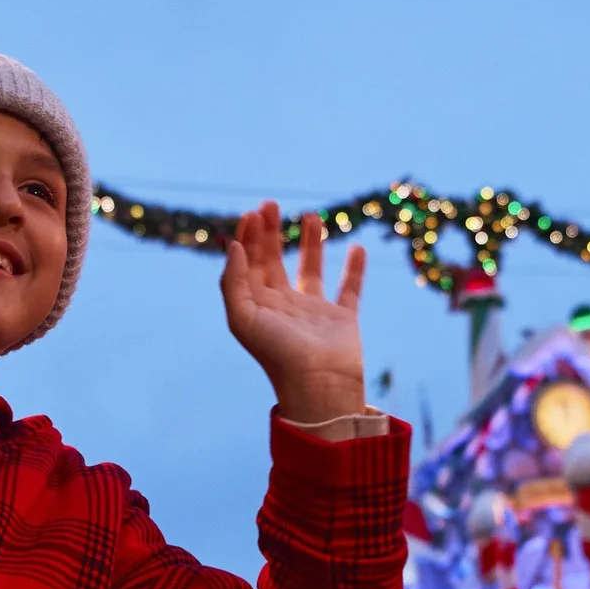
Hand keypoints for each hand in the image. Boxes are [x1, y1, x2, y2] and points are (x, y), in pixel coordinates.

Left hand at [220, 203, 368, 424]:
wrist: (318, 385)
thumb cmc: (277, 354)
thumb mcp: (243, 318)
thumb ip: (233, 282)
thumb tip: (234, 246)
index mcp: (258, 306)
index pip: (249, 265)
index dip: (249, 238)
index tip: (253, 213)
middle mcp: (284, 307)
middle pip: (274, 261)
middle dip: (271, 232)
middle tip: (271, 203)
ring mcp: (315, 312)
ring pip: (311, 270)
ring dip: (309, 243)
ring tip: (310, 216)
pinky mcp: (343, 319)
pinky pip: (350, 289)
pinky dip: (354, 269)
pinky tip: (356, 247)